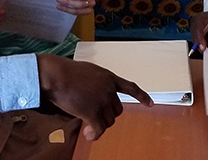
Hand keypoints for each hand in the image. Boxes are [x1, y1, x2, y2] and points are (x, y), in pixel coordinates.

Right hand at [37, 54, 152, 140]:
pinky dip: (95, 135)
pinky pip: (99, 129)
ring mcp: (102, 101)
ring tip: (87, 126)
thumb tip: (93, 97)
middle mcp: (109, 89)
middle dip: (107, 115)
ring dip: (99, 125)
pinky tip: (88, 135)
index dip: (141, 96)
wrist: (56, 75)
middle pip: (117, 110)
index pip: (130, 87)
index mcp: (109, 77)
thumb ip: (95, 83)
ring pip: (108, 121)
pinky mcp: (93, 112)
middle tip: (94, 117)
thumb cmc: (65, 72)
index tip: (150, 104)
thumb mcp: (87, 72)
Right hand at [191, 6, 207, 54]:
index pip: (197, 31)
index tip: (204, 48)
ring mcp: (195, 31)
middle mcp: (194, 25)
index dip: (200, 40)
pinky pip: (201, 44)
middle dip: (203, 47)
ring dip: (206, 48)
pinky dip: (207, 47)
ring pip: (198, 43)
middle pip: (196, 39)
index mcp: (199, 19)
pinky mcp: (198, 36)